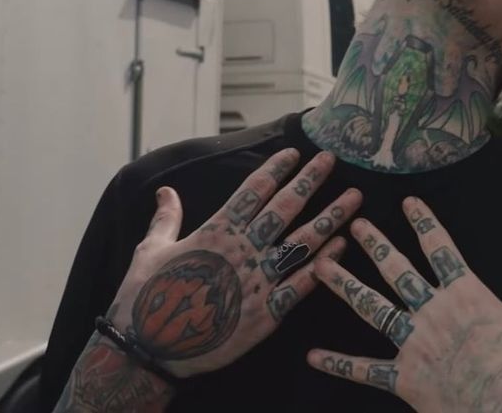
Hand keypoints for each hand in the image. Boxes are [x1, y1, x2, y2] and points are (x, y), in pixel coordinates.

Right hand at [108, 148, 361, 377]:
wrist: (148, 350)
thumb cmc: (146, 296)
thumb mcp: (151, 249)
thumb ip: (166, 218)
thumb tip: (166, 190)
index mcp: (216, 231)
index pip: (253, 190)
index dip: (276, 168)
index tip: (296, 152)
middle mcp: (242, 249)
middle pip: (284, 208)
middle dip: (310, 181)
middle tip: (332, 159)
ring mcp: (257, 280)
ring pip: (302, 242)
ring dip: (330, 217)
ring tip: (354, 197)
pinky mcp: (267, 313)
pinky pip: (302, 284)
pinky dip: (325, 264)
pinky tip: (344, 246)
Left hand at [308, 196, 501, 412]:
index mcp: (465, 293)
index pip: (440, 246)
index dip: (422, 220)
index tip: (406, 200)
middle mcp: (433, 312)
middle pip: (396, 270)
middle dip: (374, 244)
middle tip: (352, 223)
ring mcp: (414, 344)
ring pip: (371, 307)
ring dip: (344, 285)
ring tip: (320, 264)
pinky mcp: (404, 378)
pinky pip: (365, 370)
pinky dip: (338, 363)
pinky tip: (311, 356)